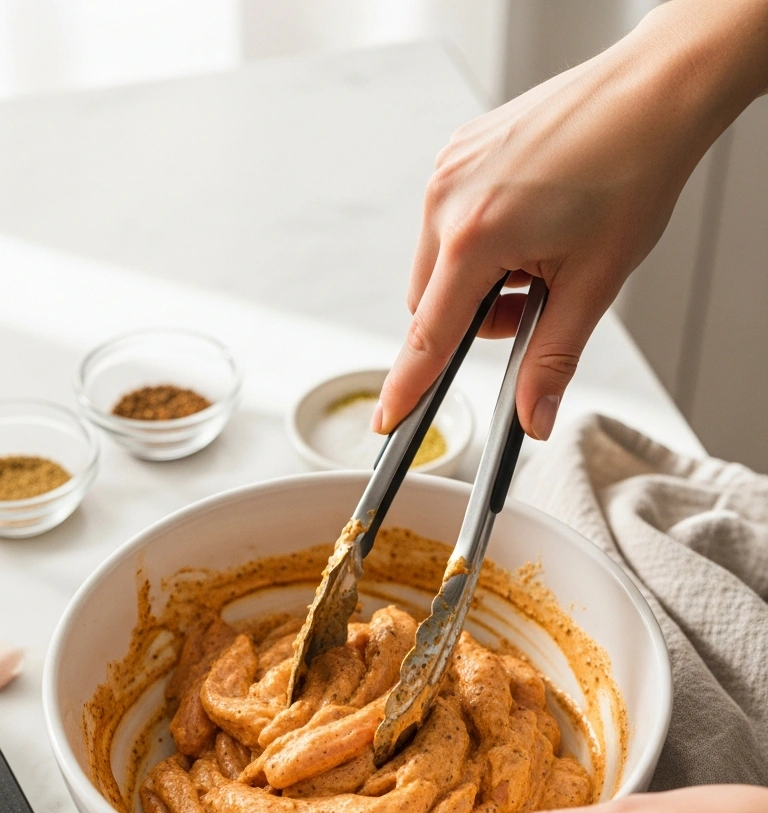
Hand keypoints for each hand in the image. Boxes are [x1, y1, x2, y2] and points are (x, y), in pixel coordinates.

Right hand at [374, 0, 767, 441]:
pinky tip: (534, 219)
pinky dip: (485, 239)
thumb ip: (552, 361)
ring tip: (544, 252)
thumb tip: (534, 418)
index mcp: (474, 236)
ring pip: (443, 263)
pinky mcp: (459, 151)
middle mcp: (447, 198)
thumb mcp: (592, 284)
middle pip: (432, 303)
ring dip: (483, 279)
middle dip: (477, 319)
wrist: (653, 95)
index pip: (430, 336)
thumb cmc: (631, 171)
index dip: (409, 386)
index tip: (387, 422)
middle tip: (537, 300)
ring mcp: (450, 168)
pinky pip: (452, 220)